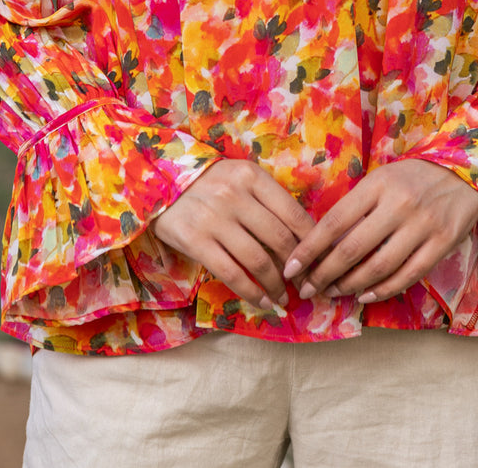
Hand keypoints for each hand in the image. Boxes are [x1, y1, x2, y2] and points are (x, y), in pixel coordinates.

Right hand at [152, 158, 315, 309]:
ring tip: (282, 297)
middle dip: (297, 268)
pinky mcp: (195, 240)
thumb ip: (267, 199)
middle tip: (304, 284)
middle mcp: (234, 195)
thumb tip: (303, 237)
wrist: (159, 182)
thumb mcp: (239, 178)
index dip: (311, 242)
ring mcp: (214, 218)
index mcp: (251, 176)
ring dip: (276, 285)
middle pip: (279, 239)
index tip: (318, 261)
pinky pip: (231, 273)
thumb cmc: (209, 183)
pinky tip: (262, 301)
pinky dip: (251, 292)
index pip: (293, 213)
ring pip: (258, 260)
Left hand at [281, 159, 477, 304]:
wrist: (464, 171)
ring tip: (333, 292)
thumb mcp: (381, 179)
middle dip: (324, 274)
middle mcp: (398, 205)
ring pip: (378, 267)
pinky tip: (365, 295)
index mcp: (377, 185)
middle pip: (352, 249)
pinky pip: (408, 275)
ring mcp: (422, 226)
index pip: (334, 222)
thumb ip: (356, 206)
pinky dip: (383, 290)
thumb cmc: (412, 177)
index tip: (291, 267)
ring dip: (350, 286)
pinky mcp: (442, 244)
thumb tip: (322, 243)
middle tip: (308, 289)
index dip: (309, 249)